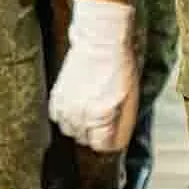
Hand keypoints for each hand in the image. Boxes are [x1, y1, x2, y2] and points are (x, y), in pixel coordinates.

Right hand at [45, 0, 137, 155]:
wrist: (100, 41)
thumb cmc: (119, 67)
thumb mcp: (131, 99)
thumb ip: (123, 126)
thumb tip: (117, 144)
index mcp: (100, 115)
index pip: (103, 146)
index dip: (112, 141)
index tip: (115, 131)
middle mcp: (80, 114)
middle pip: (86, 141)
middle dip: (97, 134)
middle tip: (106, 118)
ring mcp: (65, 105)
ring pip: (70, 132)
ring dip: (81, 127)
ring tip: (92, 112)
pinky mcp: (56, 96)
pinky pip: (57, 119)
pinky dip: (67, 117)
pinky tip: (77, 106)